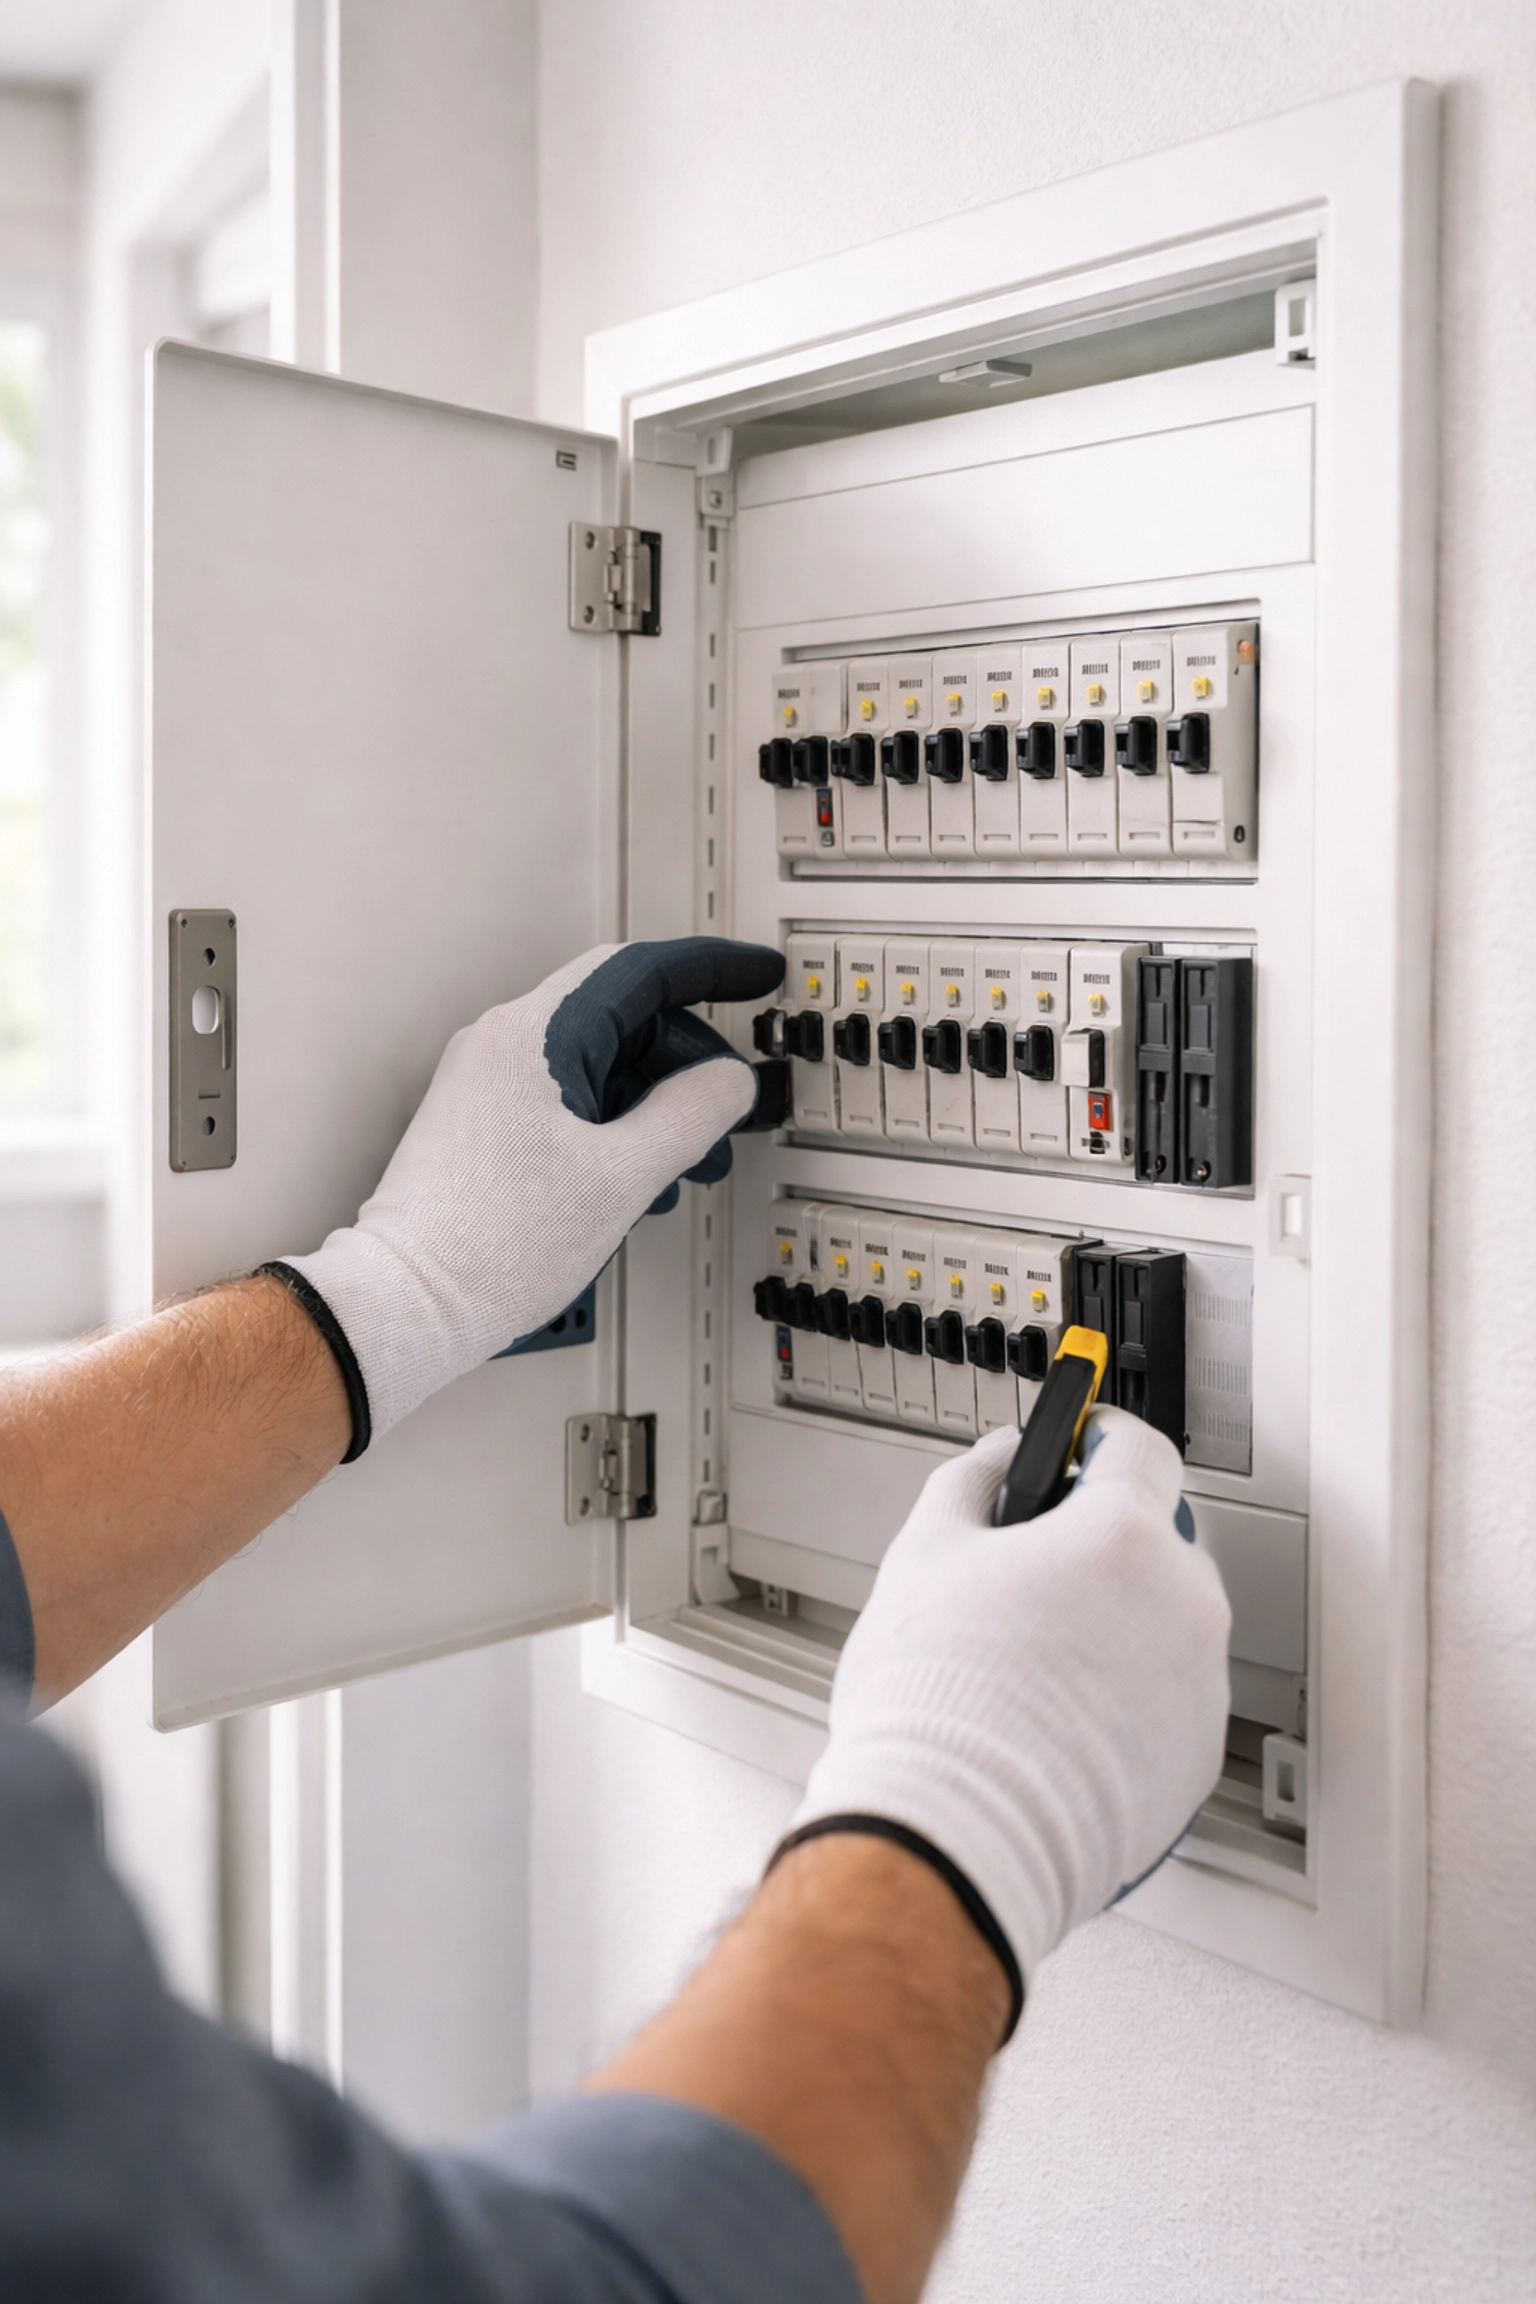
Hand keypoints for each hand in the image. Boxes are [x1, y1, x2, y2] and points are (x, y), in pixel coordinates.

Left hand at [272, 937, 783, 1444]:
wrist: (409, 1304)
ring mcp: (486, 1086)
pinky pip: (567, 1102)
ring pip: (597, 1066)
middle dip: (687, 1066)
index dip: (712, 969)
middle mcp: (502, 1046)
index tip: (755, 975)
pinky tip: (633, 1183)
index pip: (643, 970)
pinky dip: (614, 1128)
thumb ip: (690, 1114)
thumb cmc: (490, 1246)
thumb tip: (728, 1081)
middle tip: (727, 1113)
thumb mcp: (624, 1176)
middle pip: (623, 1020)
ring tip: (685, 1166)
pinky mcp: (479, 1126)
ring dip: (653, 1107)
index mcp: (535, 1035)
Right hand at [786, 1408, 1230, 1998]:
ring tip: (1032, 1666)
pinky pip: (1168, 1705)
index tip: (1078, 1446)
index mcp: (1124, 1539)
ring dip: (1116, 1628)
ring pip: (1166, 1628)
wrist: (953, 1839)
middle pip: (1157, 1542)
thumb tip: (999, 1459)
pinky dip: (1125, 1703)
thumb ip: (972, 1482)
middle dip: (1102, 1547)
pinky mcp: (1194, 1763)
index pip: (1140, 1449)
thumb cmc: (936, 1706)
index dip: (1099, 1438)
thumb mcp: (925, 1554)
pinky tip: (1055, 1722)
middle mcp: (1183, 1607)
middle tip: (1032, 1573)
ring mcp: (1199, 1690)